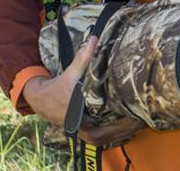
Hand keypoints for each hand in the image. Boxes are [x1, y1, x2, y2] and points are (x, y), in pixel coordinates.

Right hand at [23, 36, 142, 144]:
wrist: (41, 98)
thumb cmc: (57, 86)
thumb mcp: (70, 72)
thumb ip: (82, 58)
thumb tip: (94, 40)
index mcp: (75, 116)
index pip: (97, 128)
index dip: (115, 126)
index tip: (132, 118)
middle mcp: (77, 126)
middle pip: (102, 137)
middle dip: (121, 132)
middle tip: (139, 123)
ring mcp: (79, 131)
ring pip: (100, 139)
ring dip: (117, 136)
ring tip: (136, 127)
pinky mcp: (81, 130)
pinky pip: (98, 138)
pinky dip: (111, 136)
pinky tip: (125, 130)